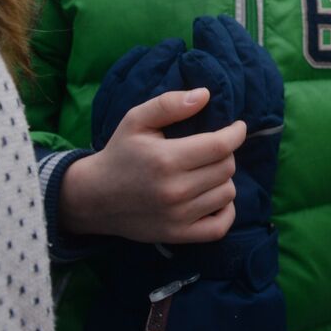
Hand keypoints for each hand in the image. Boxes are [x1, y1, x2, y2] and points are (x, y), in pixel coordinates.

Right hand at [61, 87, 246, 243]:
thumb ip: (169, 104)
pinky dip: (226, 211)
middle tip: (212, 148)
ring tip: (207, 170)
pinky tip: (214, 196)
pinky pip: (219, 227)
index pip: (220, 146)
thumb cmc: (120, 153)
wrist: (94, 197)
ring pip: (227, 194)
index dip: (236, 133)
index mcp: (166, 159)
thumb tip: (205, 94)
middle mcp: (174, 191)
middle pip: (226, 168)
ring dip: (224, 179)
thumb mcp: (136, 120)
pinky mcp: (177, 235)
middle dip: (226, 153)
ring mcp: (177, 217)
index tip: (237, 127)